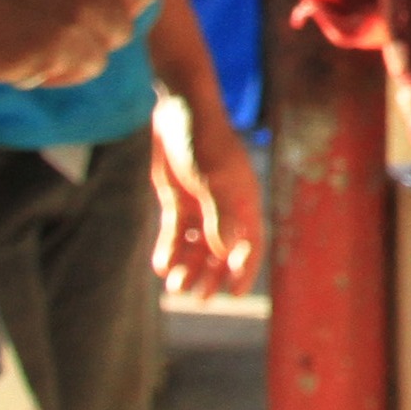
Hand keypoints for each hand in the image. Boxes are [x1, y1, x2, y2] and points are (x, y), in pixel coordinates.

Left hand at [153, 90, 261, 297]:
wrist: (177, 110)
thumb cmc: (203, 140)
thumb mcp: (212, 177)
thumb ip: (220, 214)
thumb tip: (226, 252)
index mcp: (243, 201)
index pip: (249, 243)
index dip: (243, 269)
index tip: (233, 293)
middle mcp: (225, 206)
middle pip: (221, 250)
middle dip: (211, 275)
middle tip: (199, 299)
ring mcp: (201, 203)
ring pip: (197, 245)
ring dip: (188, 266)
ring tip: (174, 287)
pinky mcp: (179, 199)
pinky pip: (176, 231)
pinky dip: (170, 248)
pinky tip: (161, 264)